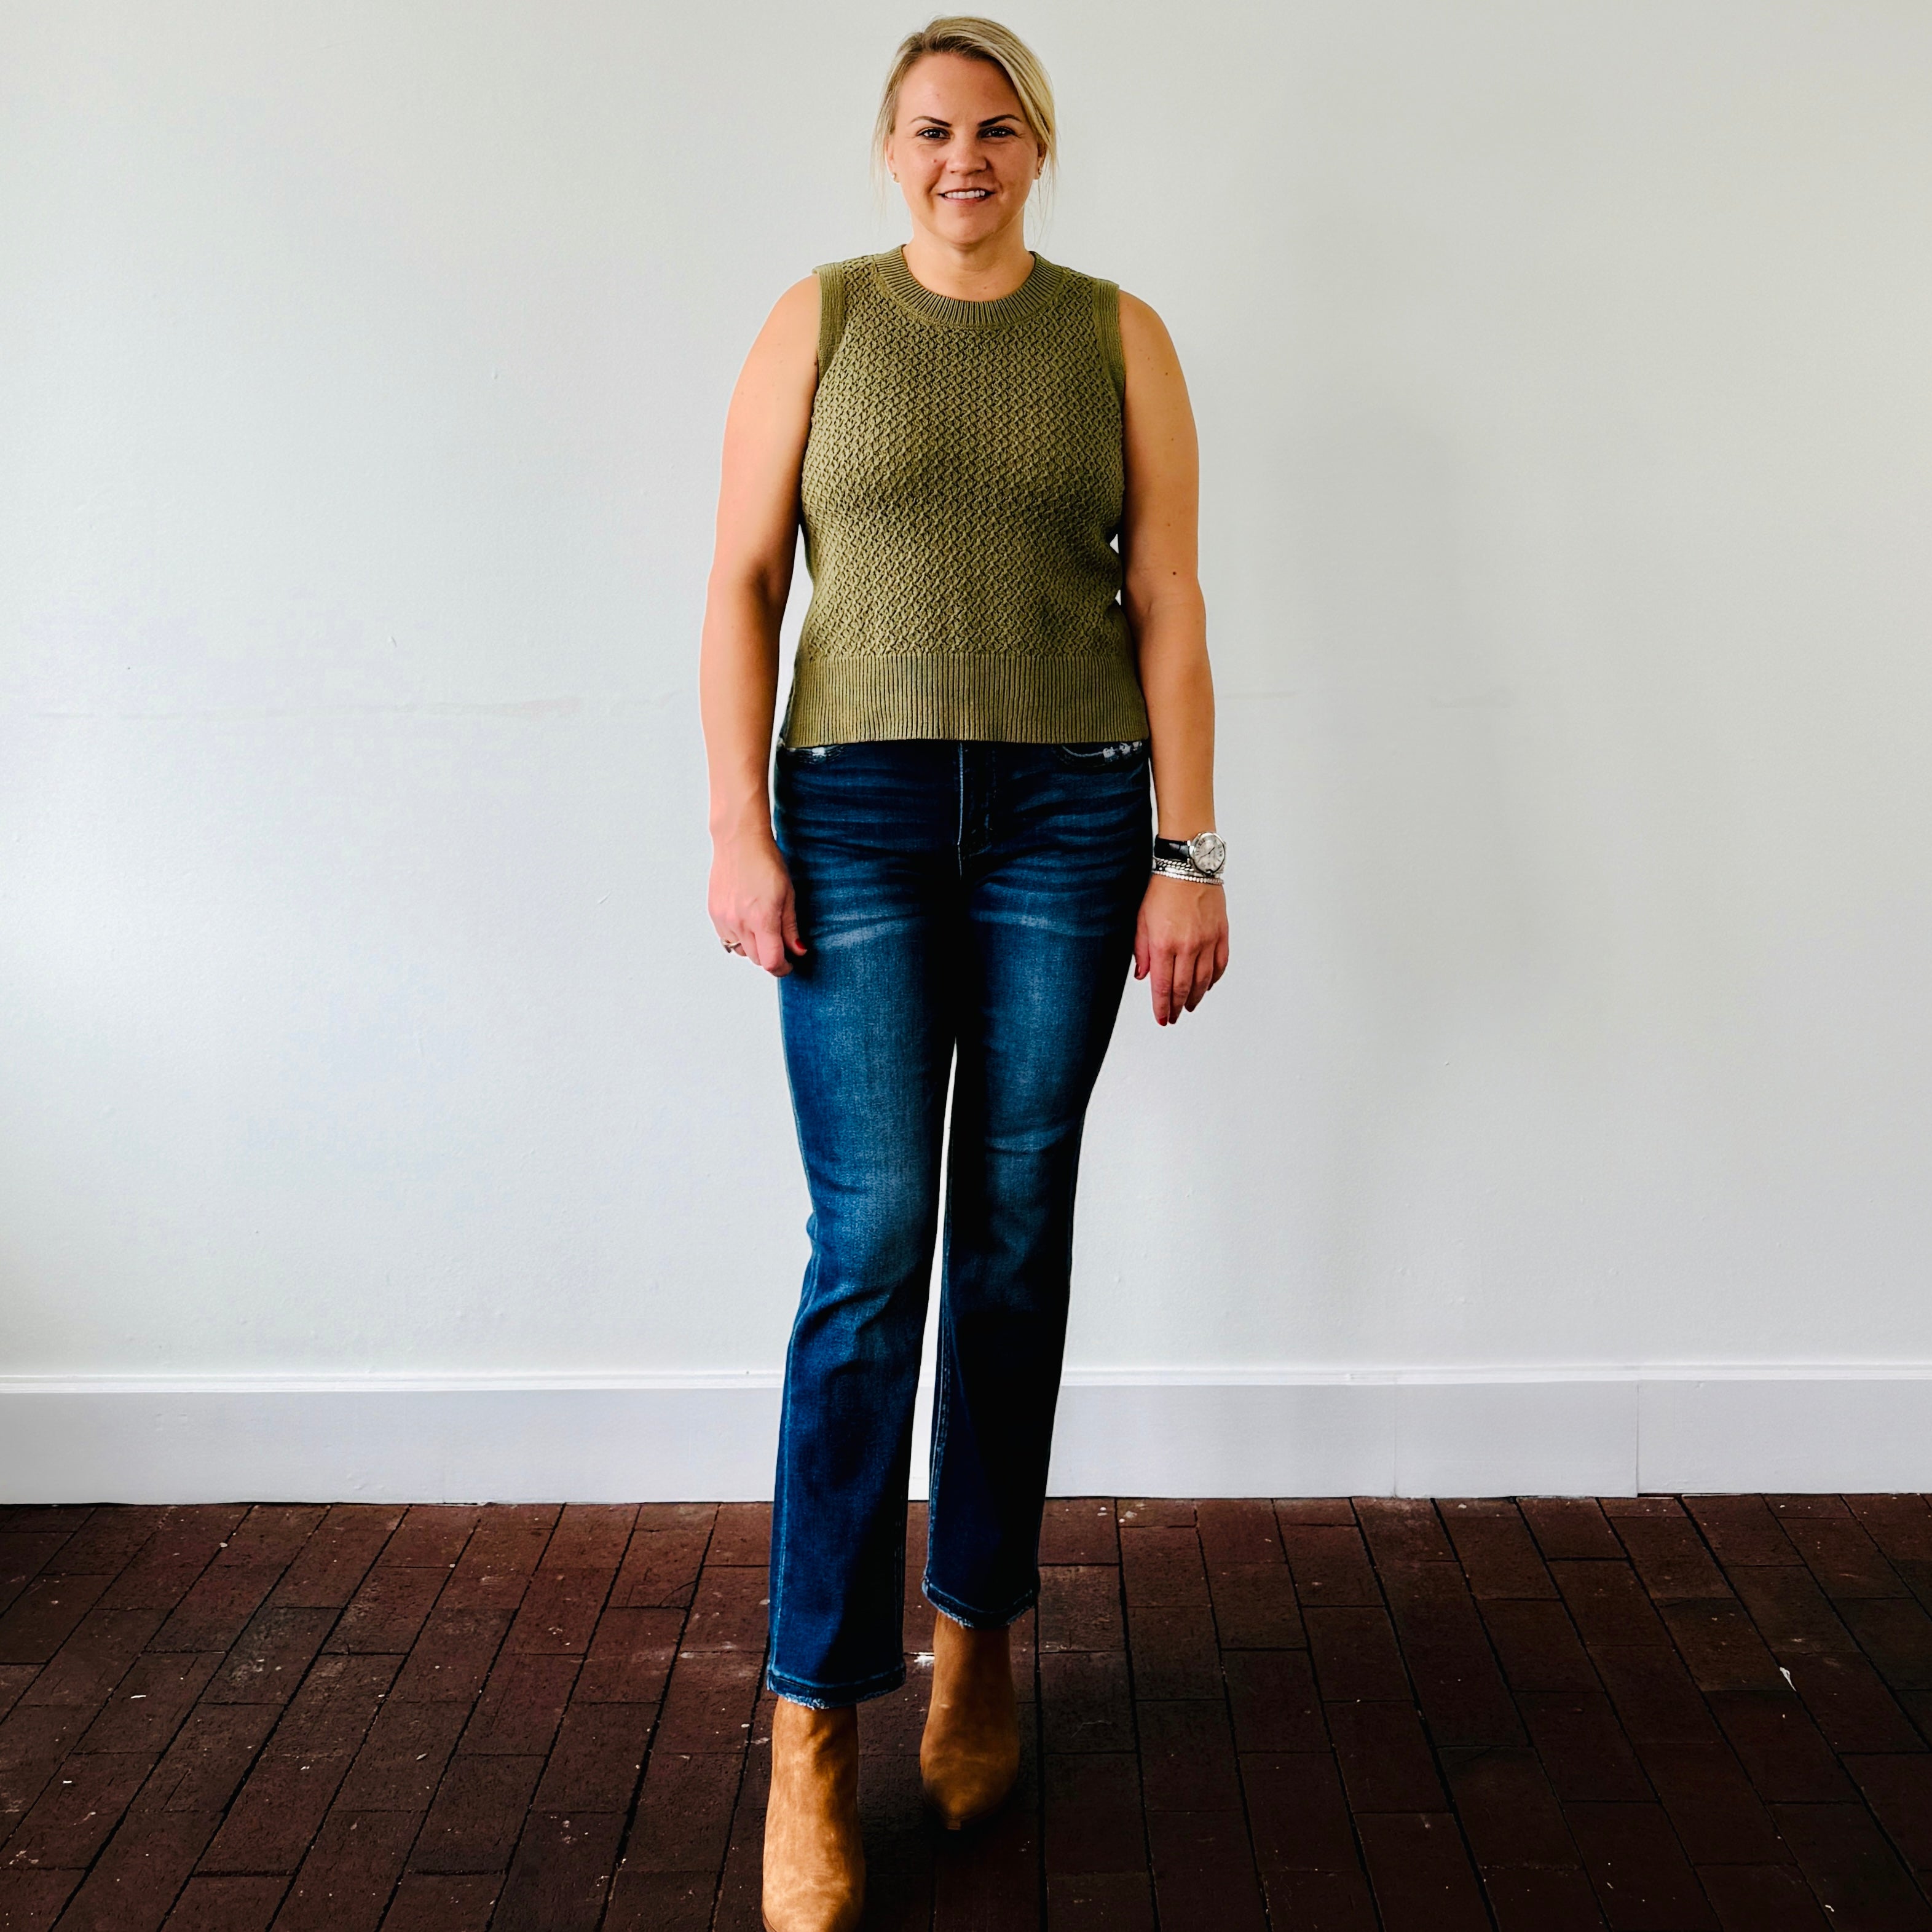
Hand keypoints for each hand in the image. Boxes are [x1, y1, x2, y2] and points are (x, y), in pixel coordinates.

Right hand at [710, 830, 805, 975]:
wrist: (739, 842)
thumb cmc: (766, 863)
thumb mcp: (788, 895)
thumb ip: (791, 927)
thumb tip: (797, 950)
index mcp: (762, 919)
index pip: (771, 961)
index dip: (783, 968)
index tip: (789, 964)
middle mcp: (740, 923)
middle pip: (757, 959)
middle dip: (771, 956)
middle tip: (780, 944)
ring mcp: (724, 919)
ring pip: (741, 951)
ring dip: (754, 948)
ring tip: (762, 929)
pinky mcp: (714, 913)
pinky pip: (727, 938)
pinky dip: (739, 937)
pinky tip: (747, 921)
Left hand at [1134, 873, 1227, 1024]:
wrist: (1188, 867)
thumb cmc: (1162, 890)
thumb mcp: (1141, 921)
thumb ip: (1141, 951)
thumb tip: (1143, 977)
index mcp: (1164, 944)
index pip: (1163, 986)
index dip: (1162, 1007)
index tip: (1162, 1018)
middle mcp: (1187, 946)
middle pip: (1184, 988)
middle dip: (1177, 1006)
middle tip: (1174, 1017)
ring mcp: (1207, 941)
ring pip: (1204, 980)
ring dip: (1197, 997)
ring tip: (1190, 1005)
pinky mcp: (1221, 934)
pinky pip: (1220, 964)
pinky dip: (1214, 979)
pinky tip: (1208, 985)